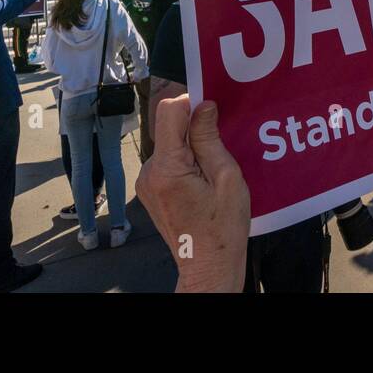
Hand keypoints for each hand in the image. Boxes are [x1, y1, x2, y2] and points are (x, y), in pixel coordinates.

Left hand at [136, 97, 249, 292]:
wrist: (207, 266)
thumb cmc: (222, 229)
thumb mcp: (226, 178)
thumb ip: (209, 139)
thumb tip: (203, 106)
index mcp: (167, 168)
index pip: (169, 112)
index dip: (192, 105)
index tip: (212, 115)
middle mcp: (148, 172)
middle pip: (169, 129)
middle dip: (194, 131)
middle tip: (220, 149)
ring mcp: (146, 182)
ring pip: (169, 145)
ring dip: (190, 148)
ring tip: (212, 172)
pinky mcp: (150, 190)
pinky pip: (167, 162)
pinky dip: (184, 162)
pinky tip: (202, 181)